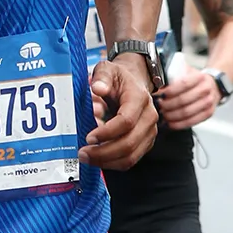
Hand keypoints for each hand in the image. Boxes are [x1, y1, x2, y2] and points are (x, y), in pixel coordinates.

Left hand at [83, 55, 158, 169]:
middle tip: (83, 153)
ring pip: (131, 156)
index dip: (107, 133)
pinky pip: (131, 160)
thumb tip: (97, 88)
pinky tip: (98, 159)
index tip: (89, 137)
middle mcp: (149, 117)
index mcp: (139, 98)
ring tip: (88, 158)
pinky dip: (113, 163)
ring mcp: (149, 132)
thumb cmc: (118, 78)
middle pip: (129, 143)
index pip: (126, 121)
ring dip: (107, 161)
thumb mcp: (107, 69)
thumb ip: (101, 77)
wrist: (134, 83)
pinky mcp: (145, 143)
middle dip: (104, 152)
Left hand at [156, 68, 221, 129]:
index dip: (170, 91)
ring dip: (171, 115)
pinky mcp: (208, 114)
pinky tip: (170, 123)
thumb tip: (156, 83)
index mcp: (200, 77)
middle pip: (183, 100)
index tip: (160, 94)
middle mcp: (206, 90)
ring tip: (163, 114)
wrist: (213, 87)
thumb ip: (174, 75)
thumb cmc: (195, 80)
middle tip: (159, 105)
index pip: (183, 84)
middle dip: (167, 105)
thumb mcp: (186, 72)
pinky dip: (179, 124)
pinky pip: (191, 122)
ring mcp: (208, 103)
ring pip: (186, 112)